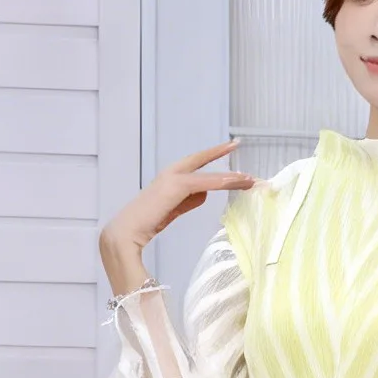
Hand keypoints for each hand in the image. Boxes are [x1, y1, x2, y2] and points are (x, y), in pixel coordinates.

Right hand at [99, 138, 256, 281]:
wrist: (126, 233)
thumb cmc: (144, 225)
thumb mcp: (171, 210)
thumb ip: (188, 201)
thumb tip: (204, 193)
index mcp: (168, 178)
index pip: (195, 164)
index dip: (211, 156)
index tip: (228, 149)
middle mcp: (171, 172)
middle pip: (202, 160)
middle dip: (221, 153)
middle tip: (238, 143)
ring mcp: (173, 178)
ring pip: (209, 174)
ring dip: (231, 177)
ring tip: (251, 179)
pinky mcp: (176, 186)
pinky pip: (206, 183)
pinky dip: (222, 182)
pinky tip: (237, 183)